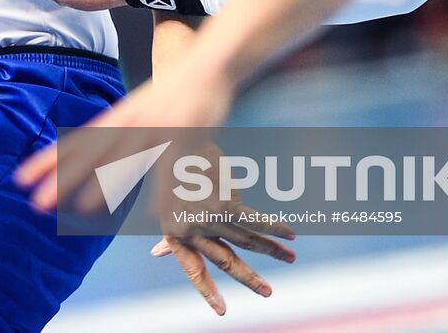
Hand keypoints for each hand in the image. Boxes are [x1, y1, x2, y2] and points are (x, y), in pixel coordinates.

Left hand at [17, 75, 289, 313]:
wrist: (207, 65)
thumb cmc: (172, 91)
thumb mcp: (137, 108)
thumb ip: (118, 129)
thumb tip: (95, 147)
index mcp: (117, 119)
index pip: (76, 142)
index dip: (48, 161)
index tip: (21, 179)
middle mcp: (130, 124)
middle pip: (91, 154)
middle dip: (63, 179)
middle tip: (36, 203)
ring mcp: (155, 129)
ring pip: (125, 159)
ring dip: (104, 183)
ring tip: (81, 207)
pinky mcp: (182, 136)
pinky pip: (170, 168)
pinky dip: (162, 191)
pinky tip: (152, 213)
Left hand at [149, 135, 295, 312]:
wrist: (173, 136)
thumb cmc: (169, 168)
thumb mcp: (162, 201)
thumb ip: (167, 230)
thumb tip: (157, 253)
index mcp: (175, 232)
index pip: (194, 269)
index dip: (207, 291)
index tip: (221, 311)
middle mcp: (191, 230)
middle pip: (226, 261)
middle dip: (249, 278)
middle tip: (268, 293)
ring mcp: (208, 219)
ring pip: (246, 240)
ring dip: (272, 249)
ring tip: (291, 258)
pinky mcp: (225, 204)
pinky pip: (255, 221)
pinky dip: (274, 227)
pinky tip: (290, 232)